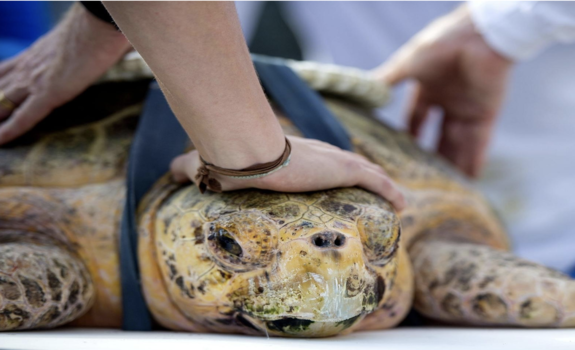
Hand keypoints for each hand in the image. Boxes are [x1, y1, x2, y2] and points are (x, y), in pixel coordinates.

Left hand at [0, 4, 130, 144]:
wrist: (102, 22)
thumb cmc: (101, 27)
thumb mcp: (84, 40)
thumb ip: (89, 50)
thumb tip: (119, 50)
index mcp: (38, 53)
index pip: (6, 71)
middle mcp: (30, 65)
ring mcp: (37, 79)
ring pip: (2, 102)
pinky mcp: (49, 92)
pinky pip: (24, 116)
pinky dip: (10, 130)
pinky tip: (1, 142)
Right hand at [170, 136, 406, 210]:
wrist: (244, 152)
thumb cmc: (228, 158)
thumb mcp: (208, 167)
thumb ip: (191, 169)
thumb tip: (170, 172)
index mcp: (292, 156)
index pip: (316, 162)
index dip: (328, 171)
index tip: (333, 181)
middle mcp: (317, 153)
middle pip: (346, 164)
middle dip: (361, 176)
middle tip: (374, 192)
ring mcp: (332, 159)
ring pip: (366, 170)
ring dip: (381, 183)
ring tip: (395, 201)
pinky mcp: (343, 167)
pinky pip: (376, 179)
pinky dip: (390, 190)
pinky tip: (402, 203)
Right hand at [375, 5, 512, 177]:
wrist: (479, 37)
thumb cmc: (441, 45)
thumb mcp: (408, 64)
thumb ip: (387, 80)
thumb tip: (359, 89)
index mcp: (428, 88)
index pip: (416, 118)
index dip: (410, 136)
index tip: (400, 158)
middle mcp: (448, 101)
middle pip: (437, 136)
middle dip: (431, 157)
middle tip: (420, 181)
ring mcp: (467, 110)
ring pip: (457, 145)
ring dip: (452, 165)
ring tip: (442, 190)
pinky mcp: (486, 115)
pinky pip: (479, 145)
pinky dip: (475, 162)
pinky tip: (469, 181)